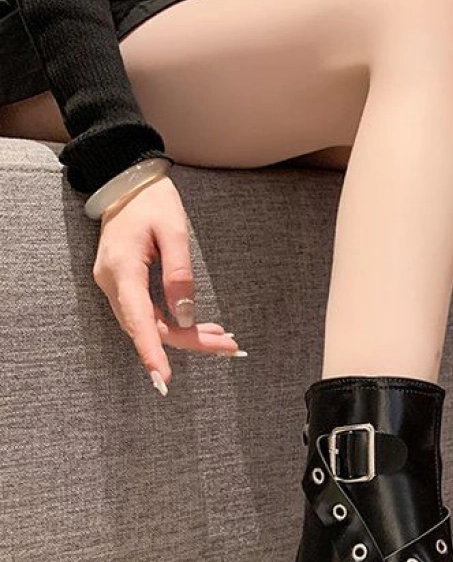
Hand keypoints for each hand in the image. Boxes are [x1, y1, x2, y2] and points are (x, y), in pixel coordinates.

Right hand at [92, 174, 243, 394]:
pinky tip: (203, 328)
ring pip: (152, 325)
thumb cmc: (152, 201)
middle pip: (151, 327)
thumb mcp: (175, 231)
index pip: (138, 320)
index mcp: (122, 269)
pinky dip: (177, 324)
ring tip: (224, 339)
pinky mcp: (126, 286)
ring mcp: (116, 286)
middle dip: (190, 342)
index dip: (152, 352)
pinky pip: (150, 314)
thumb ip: (180, 274)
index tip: (164, 378)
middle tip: (230, 347)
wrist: (127, 183)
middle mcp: (113, 283)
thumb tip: (185, 315)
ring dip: (187, 336)